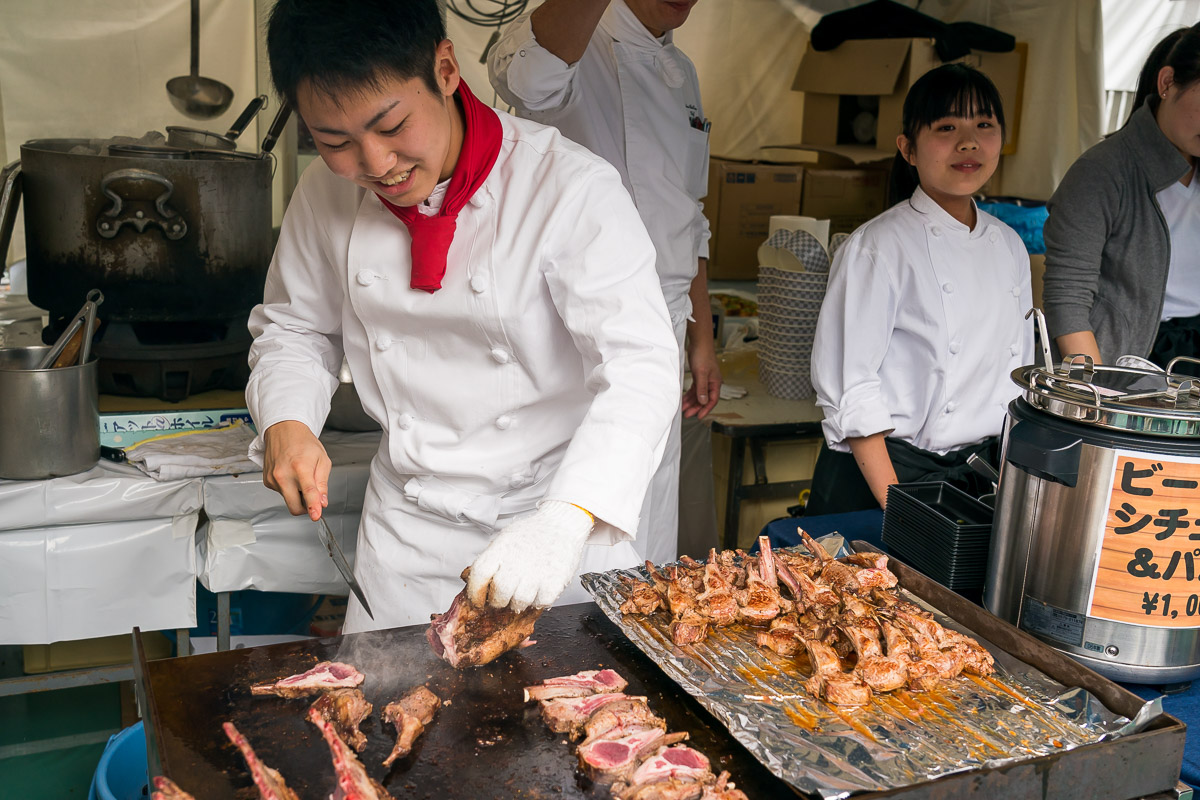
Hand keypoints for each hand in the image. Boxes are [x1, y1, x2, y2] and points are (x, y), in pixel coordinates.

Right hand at [262, 420, 331, 519]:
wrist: (283, 430)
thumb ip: (322, 483)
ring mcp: (272, 478)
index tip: (316, 516)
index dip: (313, 506)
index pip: (308, 492)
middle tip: (313, 498)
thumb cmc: (304, 443)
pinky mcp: (266, 481)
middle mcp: (283, 474)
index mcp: (300, 467)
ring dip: (297, 495)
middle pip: (294, 506)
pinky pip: (281, 493)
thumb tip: (322, 502)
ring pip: (288, 500)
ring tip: (300, 476)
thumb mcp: (322, 460)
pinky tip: (290, 474)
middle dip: (305, 508)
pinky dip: (288, 488)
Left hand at [466, 500, 593, 612]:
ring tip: (525, 590)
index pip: (479, 576)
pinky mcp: (553, 583)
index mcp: (501, 549)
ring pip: (519, 603)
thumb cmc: (533, 532)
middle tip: (505, 596)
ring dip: (519, 602)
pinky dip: (538, 601)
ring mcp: (536, 574)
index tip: (478, 600)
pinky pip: (540, 603)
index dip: (475, 593)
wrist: (562, 523)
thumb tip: (475, 581)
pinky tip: (539, 589)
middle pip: (499, 595)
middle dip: (499, 600)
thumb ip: (492, 559)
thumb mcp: (506, 538)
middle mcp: (516, 562)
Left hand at [682, 337, 721, 418]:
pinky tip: (684, 399)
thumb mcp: (701, 373)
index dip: (706, 409)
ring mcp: (705, 380)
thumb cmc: (703, 355)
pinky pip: (694, 389)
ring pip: (698, 395)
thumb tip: (703, 401)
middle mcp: (711, 383)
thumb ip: (702, 388)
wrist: (699, 343)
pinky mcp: (699, 377)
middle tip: (688, 414)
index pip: (712, 400)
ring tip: (684, 408)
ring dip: (691, 402)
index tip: (699, 416)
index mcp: (715, 383)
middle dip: (696, 407)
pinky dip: (689, 395)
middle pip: (704, 399)